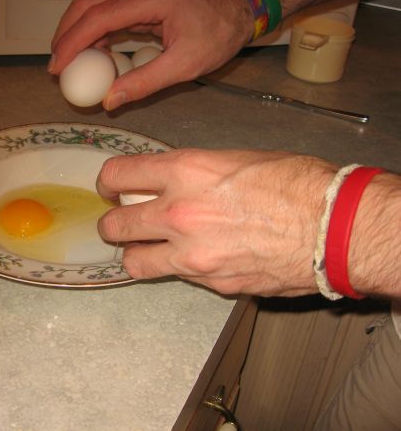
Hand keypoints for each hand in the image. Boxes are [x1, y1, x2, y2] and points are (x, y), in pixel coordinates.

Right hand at [48, 0, 253, 109]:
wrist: (239, 8)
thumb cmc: (218, 34)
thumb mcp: (184, 66)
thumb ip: (143, 84)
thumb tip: (109, 100)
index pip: (98, 17)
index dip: (72, 43)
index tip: (57, 66)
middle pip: (87, 2)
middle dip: (65, 34)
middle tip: (56, 65)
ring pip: (93, 1)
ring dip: (77, 30)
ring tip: (70, 62)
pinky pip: (107, 4)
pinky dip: (94, 27)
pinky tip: (93, 51)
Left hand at [96, 149, 336, 295]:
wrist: (334, 227)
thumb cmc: (294, 182)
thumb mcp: (234, 159)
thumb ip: (192, 174)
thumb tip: (169, 184)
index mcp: (185, 172)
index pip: (118, 175)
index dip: (108, 181)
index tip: (112, 187)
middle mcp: (178, 213)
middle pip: (114, 226)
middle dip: (112, 224)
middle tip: (121, 222)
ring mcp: (192, 254)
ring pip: (134, 262)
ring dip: (136, 253)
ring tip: (149, 247)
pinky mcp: (211, 283)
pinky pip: (177, 277)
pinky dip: (178, 268)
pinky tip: (200, 257)